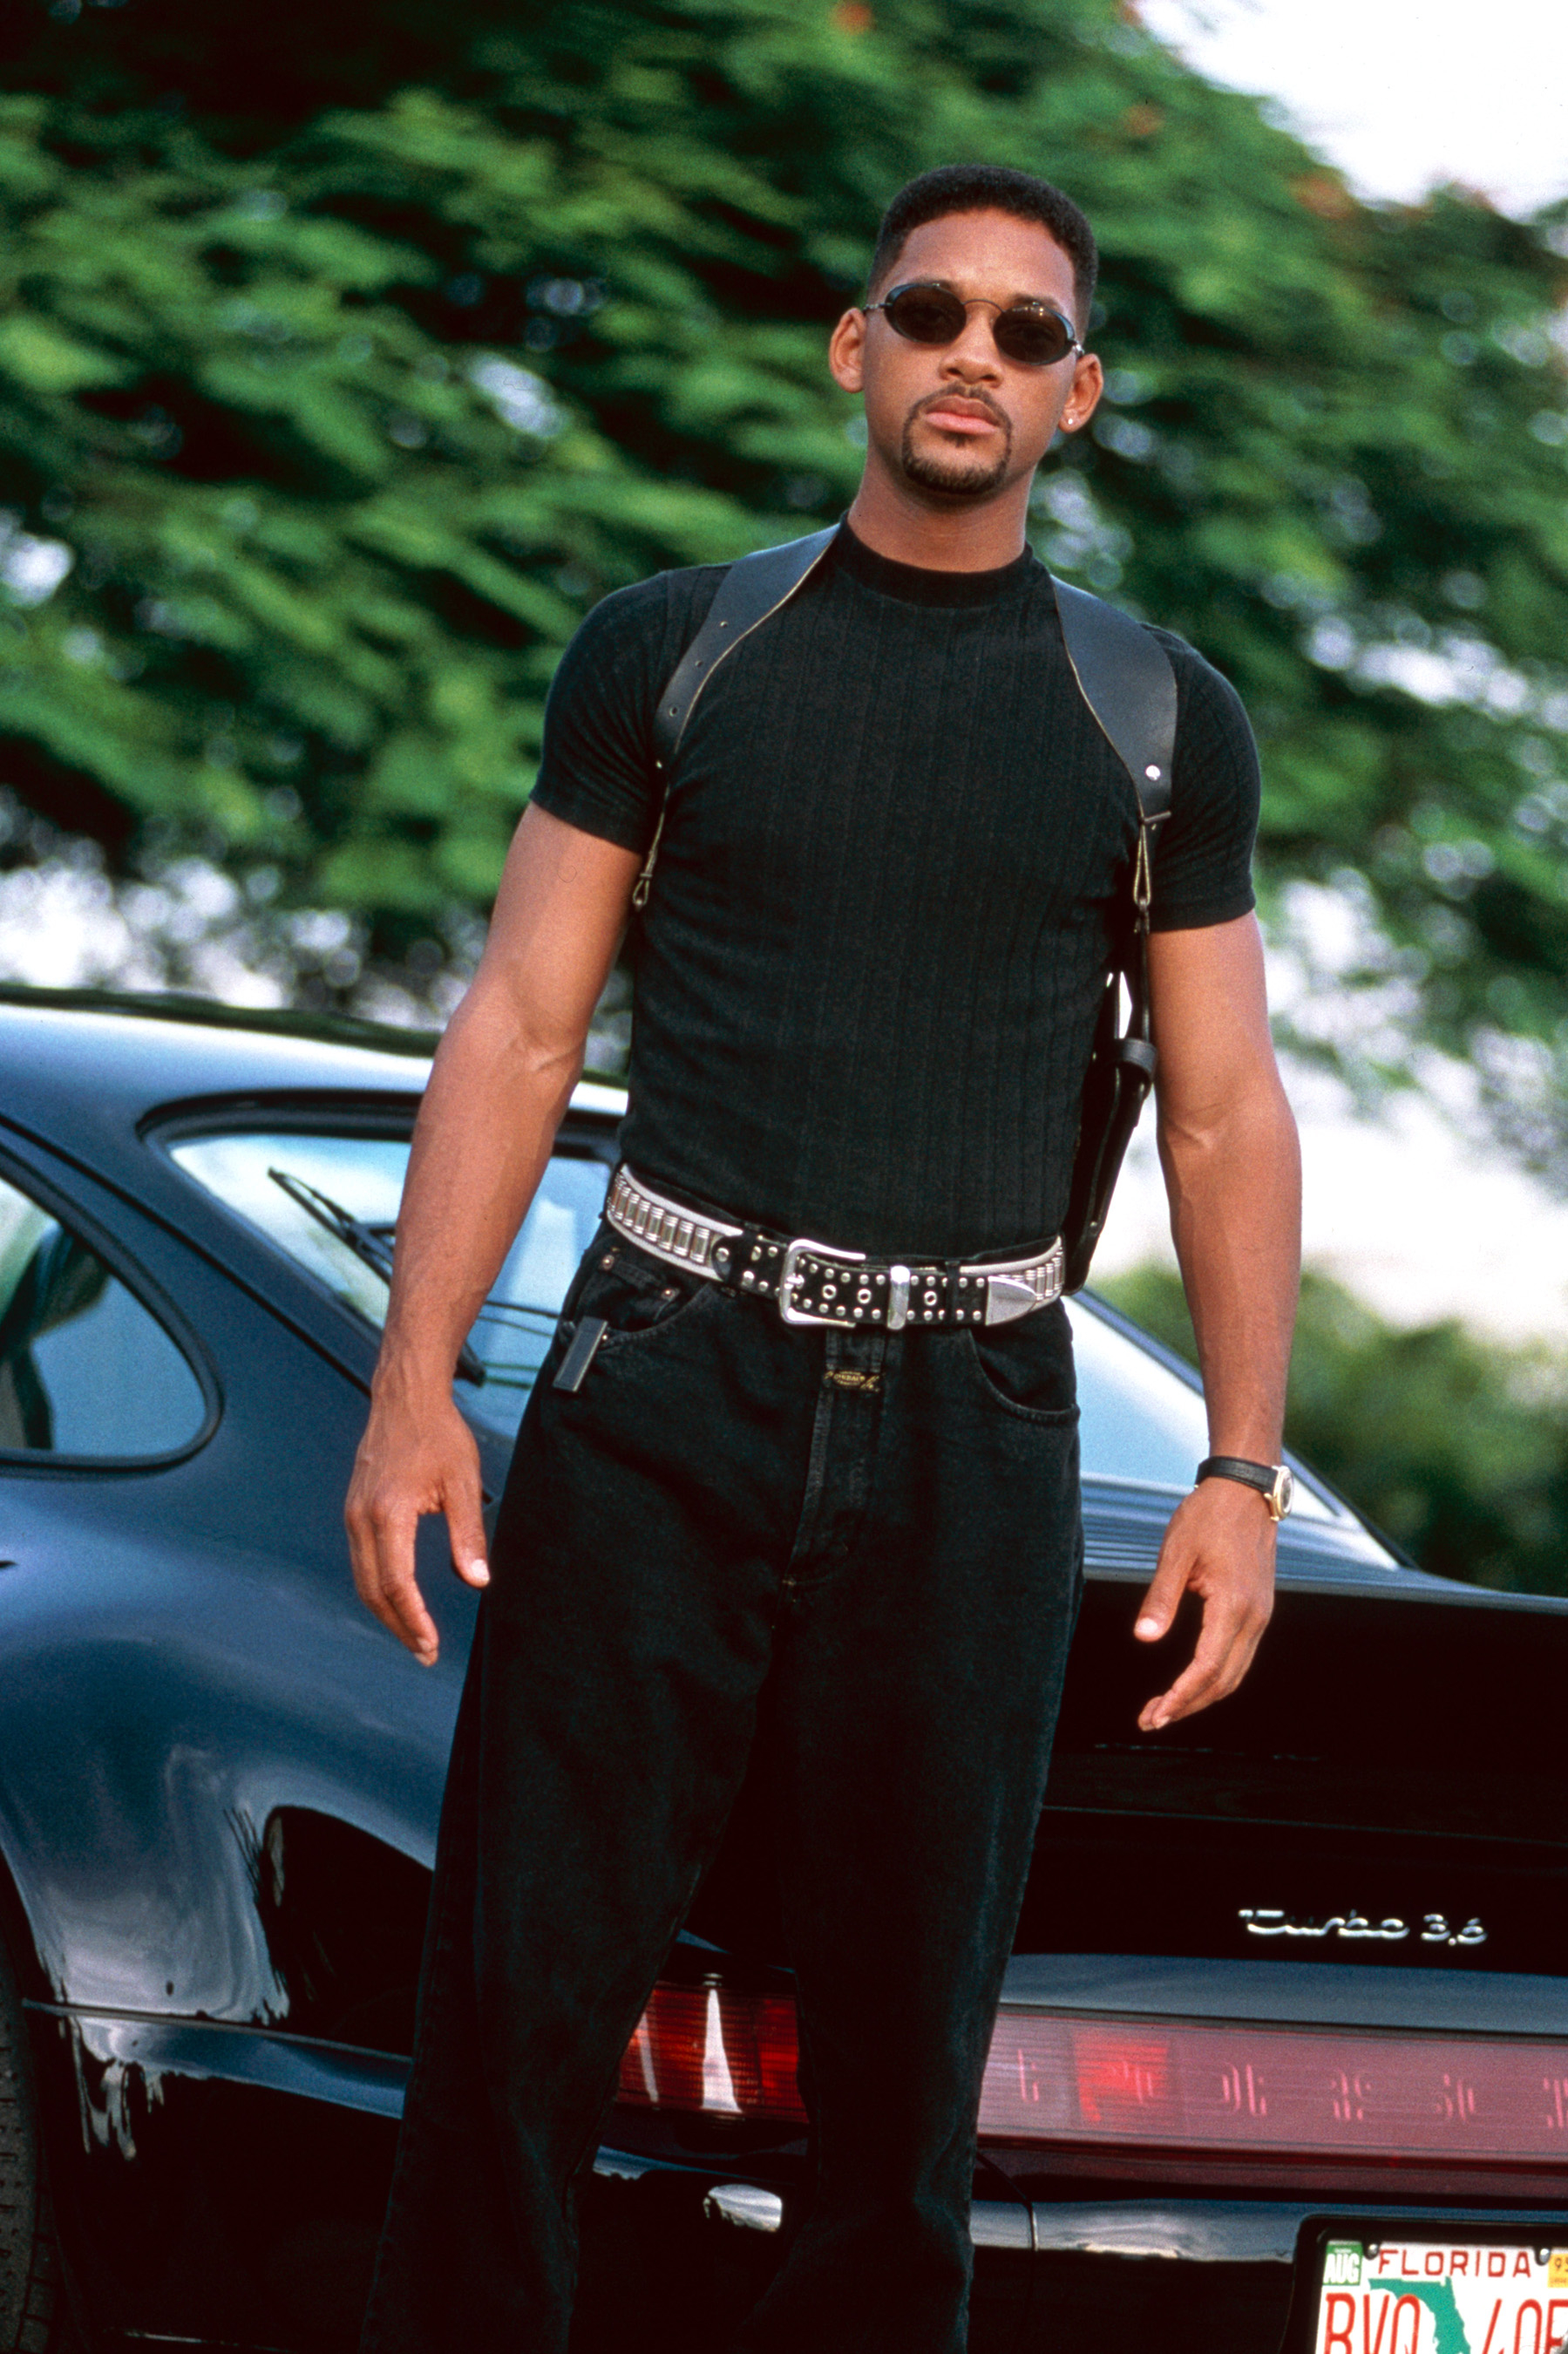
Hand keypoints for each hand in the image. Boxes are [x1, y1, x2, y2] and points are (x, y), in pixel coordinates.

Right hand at [345, 1375, 489, 1664]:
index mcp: (388, 1513)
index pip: (395, 1583)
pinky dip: (378, 1588)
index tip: (431, 1645)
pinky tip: (400, 1600)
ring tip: (415, 1636)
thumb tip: (477, 1581)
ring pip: (362, 1579)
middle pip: (372, 1590)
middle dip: (399, 1626)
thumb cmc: (439, 1435)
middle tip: (425, 1653)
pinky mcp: (354, 1510)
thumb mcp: (462, 1483)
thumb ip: (467, 1535)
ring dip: (386, 1612)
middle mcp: (361, 1518)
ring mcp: (352, 1514)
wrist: (404, 1398)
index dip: (413, 1619)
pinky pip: (361, 1560)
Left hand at [1133, 1477, 1275, 1730]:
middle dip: (1188, 1706)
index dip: (1181, 1696)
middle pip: (1225, 1681)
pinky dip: (1216, 1676)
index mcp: (1234, 1605)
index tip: (1156, 1714)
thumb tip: (1143, 1638)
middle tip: (1152, 1720)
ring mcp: (1261, 1614)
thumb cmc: (1208, 1516)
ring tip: (1167, 1707)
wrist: (1246, 1490)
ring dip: (1202, 1695)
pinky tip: (1191, 1681)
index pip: (1208, 1667)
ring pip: (1235, 1673)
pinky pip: (1241, 1655)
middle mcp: (1254, 1616)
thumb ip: (1160, 1598)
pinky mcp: (1258, 1609)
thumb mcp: (1175, 1553)